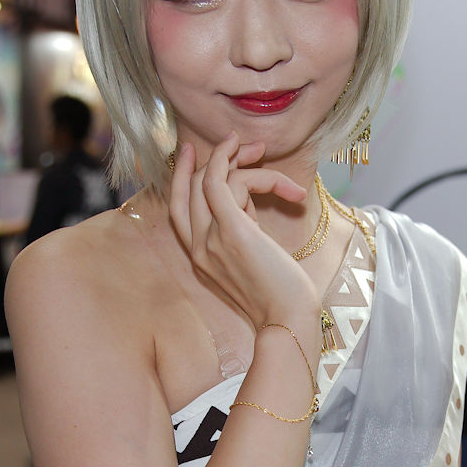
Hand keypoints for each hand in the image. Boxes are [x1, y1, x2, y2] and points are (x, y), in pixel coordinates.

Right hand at [168, 134, 318, 326]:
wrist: (289, 321)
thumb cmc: (281, 296)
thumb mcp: (252, 261)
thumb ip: (241, 233)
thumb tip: (248, 203)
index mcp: (199, 259)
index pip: (177, 211)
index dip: (180, 178)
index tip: (192, 153)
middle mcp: (197, 249)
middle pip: (188, 190)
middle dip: (210, 160)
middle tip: (238, 144)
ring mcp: (210, 240)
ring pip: (208, 181)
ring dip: (234, 157)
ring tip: (262, 152)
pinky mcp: (232, 231)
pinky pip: (218, 182)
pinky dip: (230, 159)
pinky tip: (251, 150)